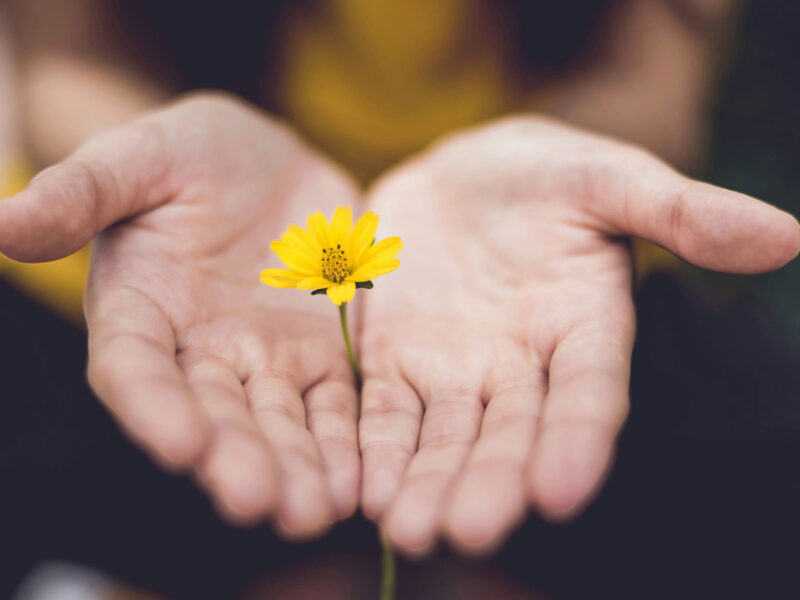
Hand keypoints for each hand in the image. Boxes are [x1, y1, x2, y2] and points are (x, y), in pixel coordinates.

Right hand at [0, 94, 361, 536]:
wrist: (270, 162)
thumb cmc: (193, 154)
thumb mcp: (143, 156)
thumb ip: (85, 191)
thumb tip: (3, 222)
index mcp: (141, 309)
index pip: (136, 368)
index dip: (152, 407)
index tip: (180, 444)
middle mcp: (199, 350)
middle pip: (213, 414)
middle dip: (235, 459)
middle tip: (259, 502)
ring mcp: (265, 359)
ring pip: (278, 423)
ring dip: (295, 468)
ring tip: (314, 510)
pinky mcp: (321, 356)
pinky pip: (334, 406)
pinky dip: (345, 443)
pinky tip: (359, 481)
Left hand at [358, 116, 799, 553]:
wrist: (460, 176)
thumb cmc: (544, 174)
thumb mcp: (607, 178)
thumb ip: (680, 211)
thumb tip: (786, 235)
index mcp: (584, 327)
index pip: (589, 393)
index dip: (578, 439)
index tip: (562, 491)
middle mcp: (522, 367)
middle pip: (509, 434)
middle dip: (490, 482)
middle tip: (467, 531)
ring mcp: (455, 371)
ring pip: (444, 438)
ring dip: (427, 484)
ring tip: (409, 529)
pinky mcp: (396, 363)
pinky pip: (384, 413)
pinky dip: (376, 449)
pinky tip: (363, 490)